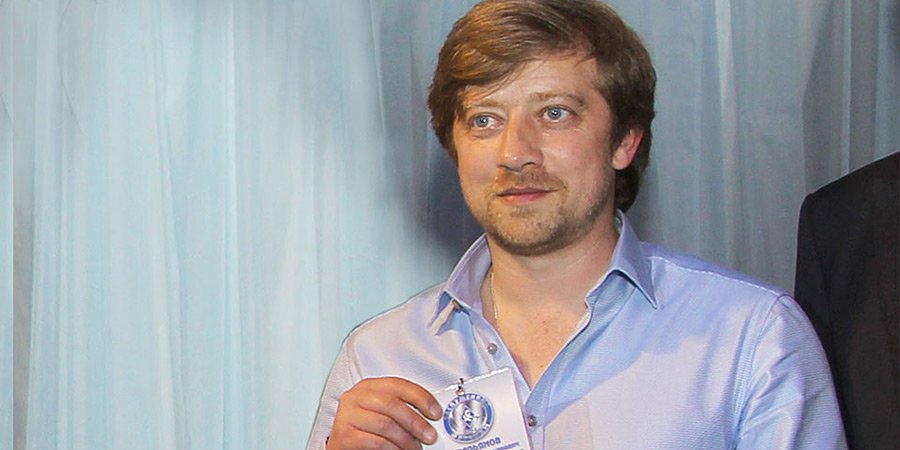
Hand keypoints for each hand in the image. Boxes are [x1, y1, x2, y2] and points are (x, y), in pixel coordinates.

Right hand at [327, 377, 441, 449]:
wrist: (343, 446)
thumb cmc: (365, 430)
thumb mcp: (382, 413)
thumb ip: (401, 409)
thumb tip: (429, 416)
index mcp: (368, 387)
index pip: (398, 385)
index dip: (421, 398)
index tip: (435, 412)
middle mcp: (355, 397)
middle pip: (392, 404)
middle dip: (415, 422)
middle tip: (429, 436)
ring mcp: (347, 416)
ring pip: (385, 424)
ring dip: (406, 440)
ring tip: (414, 448)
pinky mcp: (343, 435)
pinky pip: (376, 442)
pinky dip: (393, 449)